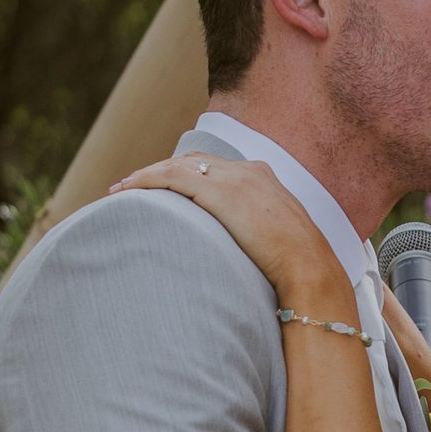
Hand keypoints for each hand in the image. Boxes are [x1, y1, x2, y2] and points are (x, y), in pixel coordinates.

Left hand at [111, 154, 343, 306]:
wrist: (310, 268)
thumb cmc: (298, 269)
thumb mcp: (278, 243)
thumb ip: (259, 236)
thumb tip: (246, 256)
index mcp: (263, 178)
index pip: (215, 168)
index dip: (186, 175)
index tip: (165, 190)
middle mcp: (247, 171)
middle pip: (193, 162)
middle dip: (161, 171)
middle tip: (134, 187)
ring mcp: (233, 178)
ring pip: (176, 165)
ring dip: (146, 175)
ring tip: (120, 190)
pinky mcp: (218, 192)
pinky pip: (170, 177)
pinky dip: (145, 180)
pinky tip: (127, 190)